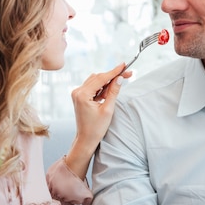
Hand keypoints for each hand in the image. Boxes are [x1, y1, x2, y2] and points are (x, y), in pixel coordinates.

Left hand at [65, 63, 131, 178]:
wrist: (86, 139)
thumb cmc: (96, 128)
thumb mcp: (108, 109)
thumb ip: (113, 92)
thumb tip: (119, 78)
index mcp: (82, 95)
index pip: (101, 78)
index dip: (114, 71)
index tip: (124, 65)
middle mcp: (77, 91)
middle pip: (98, 77)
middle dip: (113, 76)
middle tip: (127, 74)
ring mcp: (77, 93)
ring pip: (95, 81)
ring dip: (107, 82)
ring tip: (118, 86)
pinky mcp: (79, 96)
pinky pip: (92, 86)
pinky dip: (102, 87)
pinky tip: (109, 92)